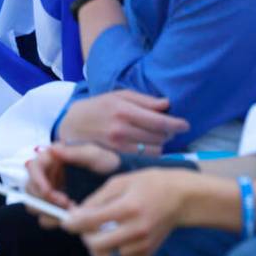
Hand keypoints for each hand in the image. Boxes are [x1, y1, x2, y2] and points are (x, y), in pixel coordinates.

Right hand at [24, 142, 120, 228]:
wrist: (120, 177)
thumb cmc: (107, 161)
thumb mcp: (94, 154)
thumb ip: (74, 152)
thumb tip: (53, 149)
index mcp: (52, 158)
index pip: (33, 168)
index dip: (37, 181)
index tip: (50, 193)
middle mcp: (47, 174)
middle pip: (30, 190)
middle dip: (44, 200)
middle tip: (65, 204)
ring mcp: (51, 189)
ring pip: (35, 205)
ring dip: (50, 211)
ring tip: (71, 210)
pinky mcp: (56, 204)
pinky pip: (47, 215)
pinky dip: (56, 218)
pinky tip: (73, 214)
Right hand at [58, 90, 188, 153]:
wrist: (70, 126)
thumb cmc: (97, 108)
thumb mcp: (118, 96)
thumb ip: (144, 100)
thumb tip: (167, 104)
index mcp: (124, 111)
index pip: (159, 122)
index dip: (176, 124)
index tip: (185, 125)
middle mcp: (121, 130)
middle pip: (159, 137)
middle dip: (168, 133)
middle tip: (167, 129)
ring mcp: (118, 147)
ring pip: (154, 150)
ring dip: (160, 144)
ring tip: (155, 137)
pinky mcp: (116, 159)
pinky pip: (143, 159)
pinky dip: (149, 153)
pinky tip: (145, 146)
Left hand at [62, 168, 193, 255]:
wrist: (179, 198)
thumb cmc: (147, 185)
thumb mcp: (120, 182)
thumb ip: (97, 199)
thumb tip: (76, 215)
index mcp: (128, 207)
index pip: (91, 221)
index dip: (72, 223)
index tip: (65, 222)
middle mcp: (136, 230)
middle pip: (96, 245)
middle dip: (83, 236)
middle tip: (83, 226)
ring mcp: (142, 245)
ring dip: (93, 249)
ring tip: (96, 235)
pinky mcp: (146, 255)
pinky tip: (107, 243)